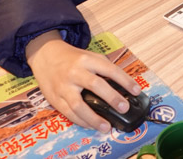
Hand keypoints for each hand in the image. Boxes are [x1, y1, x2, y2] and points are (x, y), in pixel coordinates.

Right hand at [25, 31, 141, 130]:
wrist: (46, 55)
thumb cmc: (72, 58)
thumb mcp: (89, 56)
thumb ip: (103, 68)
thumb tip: (122, 86)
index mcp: (87, 60)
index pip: (109, 69)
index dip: (124, 80)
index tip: (136, 90)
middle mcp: (75, 72)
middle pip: (95, 85)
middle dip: (111, 97)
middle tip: (124, 108)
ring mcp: (64, 86)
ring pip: (78, 105)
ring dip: (94, 118)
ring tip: (107, 127)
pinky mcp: (55, 99)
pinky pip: (68, 113)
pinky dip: (81, 121)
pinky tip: (92, 126)